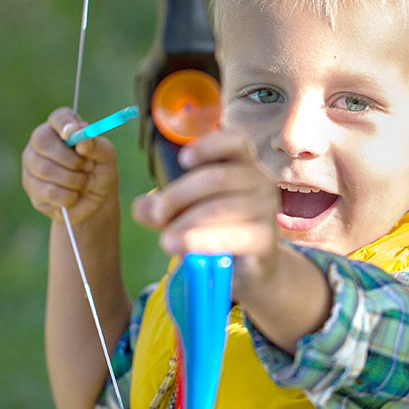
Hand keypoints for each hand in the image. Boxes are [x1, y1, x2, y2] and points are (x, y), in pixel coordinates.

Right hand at [21, 107, 119, 225]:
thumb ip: (96, 146)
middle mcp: (42, 142)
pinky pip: (47, 191)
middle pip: (42, 142)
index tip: (73, 132)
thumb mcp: (106, 158)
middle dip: (69, 159)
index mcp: (62, 128)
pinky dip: (68, 196)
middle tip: (87, 167)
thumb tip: (82, 139)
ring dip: (73, 180)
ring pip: (45, 169)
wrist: (95, 204)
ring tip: (84, 183)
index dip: (64, 123)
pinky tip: (73, 196)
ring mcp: (32, 164)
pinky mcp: (31, 187)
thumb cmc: (100, 174)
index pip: (58, 117)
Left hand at [131, 129, 280, 292]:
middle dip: (179, 195)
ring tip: (166, 241)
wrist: (251, 267)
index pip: (236, 141)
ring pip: (222, 207)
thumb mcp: (185, 212)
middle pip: (218, 177)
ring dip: (188, 223)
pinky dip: (203, 241)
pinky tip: (184, 249)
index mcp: (243, 164)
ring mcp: (266, 210)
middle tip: (157, 215)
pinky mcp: (264, 239)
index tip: (182, 159)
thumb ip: (162, 207)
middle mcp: (260, 181)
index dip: (209, 146)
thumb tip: (143, 208)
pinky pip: (232, 237)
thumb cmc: (218, 228)